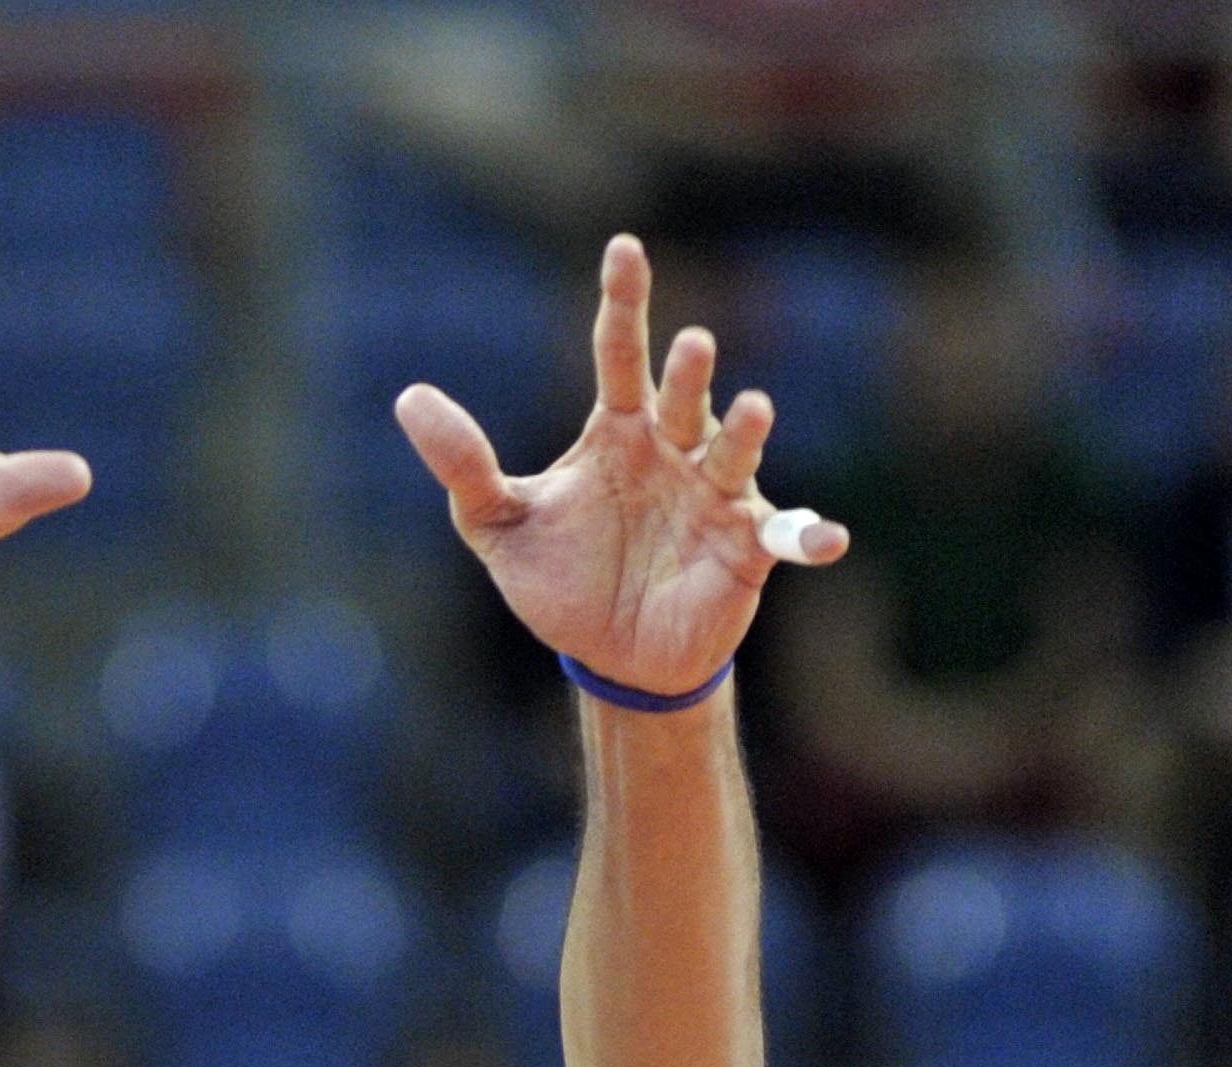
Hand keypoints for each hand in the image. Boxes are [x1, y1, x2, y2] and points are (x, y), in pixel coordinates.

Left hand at [398, 234, 852, 699]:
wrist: (609, 654)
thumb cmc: (562, 579)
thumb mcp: (499, 524)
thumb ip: (463, 464)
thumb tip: (408, 397)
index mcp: (619, 433)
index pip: (620, 354)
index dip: (623, 302)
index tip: (623, 248)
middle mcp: (675, 451)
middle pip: (681, 399)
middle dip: (687, 376)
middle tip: (689, 345)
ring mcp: (717, 497)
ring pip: (733, 455)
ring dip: (745, 434)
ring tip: (751, 408)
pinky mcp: (748, 550)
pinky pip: (783, 538)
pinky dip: (806, 535)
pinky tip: (822, 539)